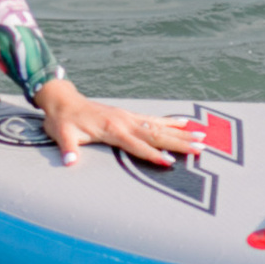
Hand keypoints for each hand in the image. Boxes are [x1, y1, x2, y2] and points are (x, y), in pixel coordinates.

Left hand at [34, 76, 207, 168]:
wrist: (63, 101)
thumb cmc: (63, 121)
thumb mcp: (62, 135)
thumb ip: (68, 148)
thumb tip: (69, 162)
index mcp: (112, 130)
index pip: (137, 145)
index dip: (153, 155)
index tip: (170, 162)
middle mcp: (124, 122)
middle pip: (156, 134)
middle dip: (179, 142)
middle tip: (200, 147)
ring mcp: (128, 117)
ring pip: (159, 126)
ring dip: (181, 132)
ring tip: (202, 136)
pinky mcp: (128, 115)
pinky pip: (154, 119)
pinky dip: (170, 122)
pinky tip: (184, 122)